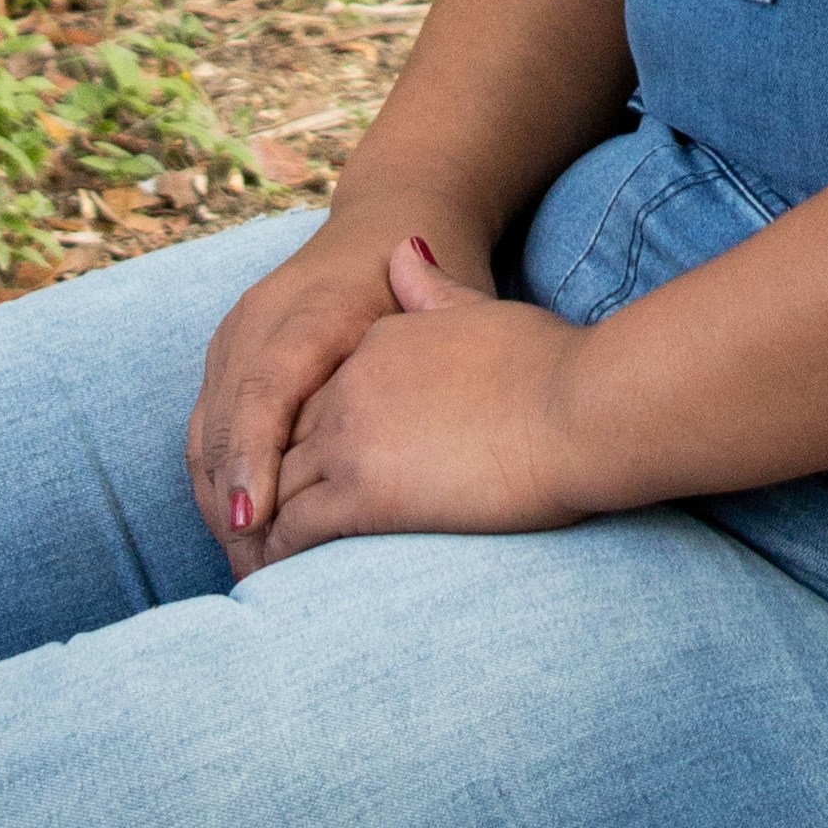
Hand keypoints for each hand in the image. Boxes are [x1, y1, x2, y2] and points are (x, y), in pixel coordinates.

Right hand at [189, 212, 484, 576]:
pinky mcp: (228, 353)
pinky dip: (218, 478)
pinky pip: (205, 426)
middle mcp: (259, 318)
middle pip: (222, 421)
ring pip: (204, 432)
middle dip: (230, 503)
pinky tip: (244, 527)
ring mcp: (235, 334)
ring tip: (249, 566)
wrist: (397, 212)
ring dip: (219, 501)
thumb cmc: (437, 272)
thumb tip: (410, 404)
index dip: (254, 459)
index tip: (255, 522)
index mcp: (311, 308)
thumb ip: (430, 346)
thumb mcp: (445, 302)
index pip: (264, 390)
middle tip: (254, 576)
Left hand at [257, 240, 591, 557]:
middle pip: (284, 439)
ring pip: (276, 487)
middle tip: (248, 528)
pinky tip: (272, 578)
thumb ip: (433, 290)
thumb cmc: (552, 364)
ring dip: (258, 528)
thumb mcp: (480, 309)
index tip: (296, 469)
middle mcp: (350, 384)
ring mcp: (351, 436)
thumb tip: (404, 248)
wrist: (578, 406)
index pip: (316, 394)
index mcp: (377, 343)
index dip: (303, 436)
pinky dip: (275, 555)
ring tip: (251, 563)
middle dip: (263, 483)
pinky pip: (296, 530)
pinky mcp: (363, 492)